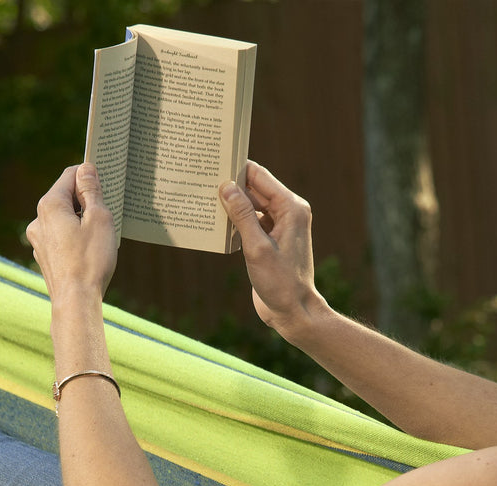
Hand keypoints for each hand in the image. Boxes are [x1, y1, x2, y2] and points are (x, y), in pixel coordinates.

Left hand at [26, 163, 116, 299]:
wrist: (75, 301)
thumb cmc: (90, 260)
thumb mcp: (99, 218)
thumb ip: (92, 190)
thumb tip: (86, 169)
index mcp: (50, 205)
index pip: (70, 176)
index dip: (89, 177)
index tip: (106, 186)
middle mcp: (38, 219)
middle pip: (65, 197)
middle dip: (86, 201)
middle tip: (107, 214)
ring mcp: (38, 240)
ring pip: (63, 219)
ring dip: (81, 221)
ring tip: (99, 237)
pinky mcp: (43, 256)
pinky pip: (60, 237)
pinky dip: (74, 238)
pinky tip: (88, 252)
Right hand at [220, 161, 324, 335]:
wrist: (294, 311)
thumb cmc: (281, 283)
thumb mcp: (257, 247)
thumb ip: (243, 215)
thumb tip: (227, 187)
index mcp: (291, 208)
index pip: (259, 176)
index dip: (237, 169)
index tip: (213, 163)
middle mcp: (288, 212)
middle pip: (255, 188)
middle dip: (231, 186)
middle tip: (203, 181)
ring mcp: (280, 225)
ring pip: (251, 205)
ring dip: (231, 205)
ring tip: (204, 199)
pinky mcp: (270, 239)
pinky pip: (251, 221)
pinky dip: (236, 221)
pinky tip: (216, 223)